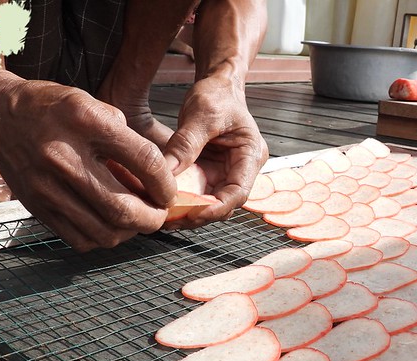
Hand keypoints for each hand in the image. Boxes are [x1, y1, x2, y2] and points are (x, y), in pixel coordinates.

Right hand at [0, 75, 176, 250]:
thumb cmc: (52, 108)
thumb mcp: (92, 104)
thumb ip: (126, 138)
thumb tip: (155, 176)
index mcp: (84, 122)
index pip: (144, 161)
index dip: (165, 184)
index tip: (169, 192)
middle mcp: (64, 157)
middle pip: (123, 209)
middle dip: (152, 218)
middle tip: (158, 214)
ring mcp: (47, 187)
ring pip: (104, 232)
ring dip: (130, 232)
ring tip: (136, 219)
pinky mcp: (38, 208)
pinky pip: (81, 240)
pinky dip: (103, 238)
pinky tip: (109, 224)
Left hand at [161, 75, 267, 228]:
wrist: (218, 85)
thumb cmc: (218, 94)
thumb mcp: (202, 114)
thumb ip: (186, 144)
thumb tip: (166, 172)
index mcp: (251, 155)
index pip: (238, 193)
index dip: (216, 207)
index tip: (193, 213)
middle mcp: (241, 169)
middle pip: (224, 203)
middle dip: (199, 214)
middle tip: (172, 219)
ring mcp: (226, 173)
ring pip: (210, 202)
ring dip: (189, 211)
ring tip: (165, 216)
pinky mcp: (211, 173)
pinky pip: (199, 192)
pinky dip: (184, 199)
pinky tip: (165, 203)